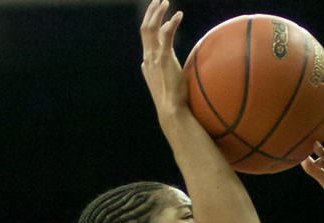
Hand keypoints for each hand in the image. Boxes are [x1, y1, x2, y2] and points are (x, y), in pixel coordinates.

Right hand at [140, 0, 186, 119]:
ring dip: (158, 13)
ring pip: (151, 28)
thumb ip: (163, 72)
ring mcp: (154, 58)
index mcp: (147, 64)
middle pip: (144, 29)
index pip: (145, 40)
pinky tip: (179, 15)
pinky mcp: (165, 58)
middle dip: (150, 13)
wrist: (171, 111)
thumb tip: (165, 66)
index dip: (151, 25)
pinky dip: (172, 22)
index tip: (159, 17)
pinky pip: (166, 34)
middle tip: (158, 2)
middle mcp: (148, 59)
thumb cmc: (172, 101)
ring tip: (165, 2)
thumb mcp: (164, 84)